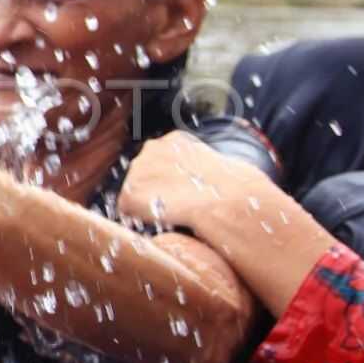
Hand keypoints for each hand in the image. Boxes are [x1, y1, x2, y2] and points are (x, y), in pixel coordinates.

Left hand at [118, 131, 279, 231]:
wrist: (228, 201)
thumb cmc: (235, 189)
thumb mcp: (222, 168)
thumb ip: (204, 169)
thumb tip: (209, 183)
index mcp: (174, 140)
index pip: (162, 163)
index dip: (172, 183)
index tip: (186, 194)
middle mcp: (151, 150)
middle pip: (145, 177)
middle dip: (157, 193)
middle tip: (179, 206)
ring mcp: (138, 171)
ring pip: (136, 195)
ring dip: (149, 207)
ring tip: (176, 214)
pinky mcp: (129, 195)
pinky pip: (128, 214)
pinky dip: (142, 222)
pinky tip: (163, 222)